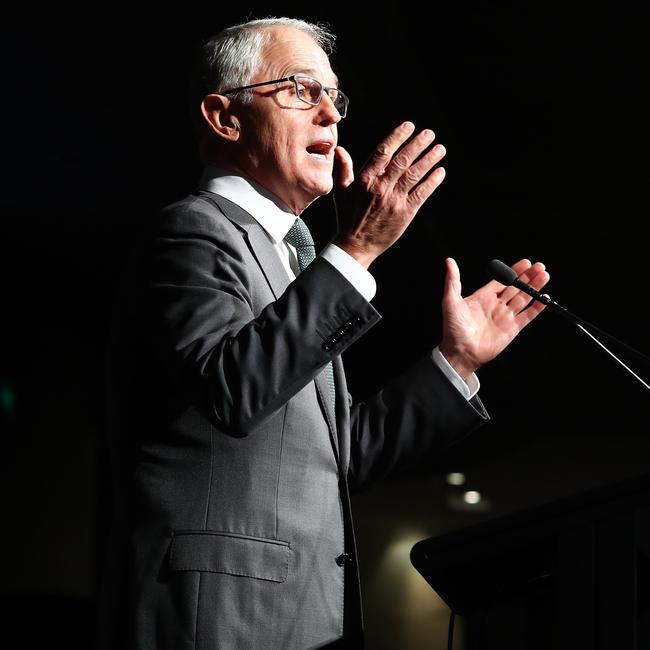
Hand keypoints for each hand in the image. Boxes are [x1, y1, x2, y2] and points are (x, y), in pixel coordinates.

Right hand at [332, 122, 445, 267]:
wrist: (355, 245)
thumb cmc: (348, 218)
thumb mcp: (341, 191)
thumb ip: (344, 168)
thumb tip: (339, 149)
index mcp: (365, 180)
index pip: (383, 152)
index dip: (397, 137)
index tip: (409, 126)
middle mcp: (380, 187)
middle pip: (402, 161)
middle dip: (418, 145)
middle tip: (429, 133)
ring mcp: (394, 200)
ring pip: (414, 175)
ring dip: (429, 160)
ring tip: (440, 149)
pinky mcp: (405, 213)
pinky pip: (421, 193)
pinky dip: (432, 182)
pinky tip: (440, 172)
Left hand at [438, 258, 549, 378]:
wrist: (460, 352)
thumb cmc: (453, 328)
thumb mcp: (450, 301)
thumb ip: (453, 280)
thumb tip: (449, 261)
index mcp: (483, 297)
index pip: (502, 280)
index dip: (514, 271)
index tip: (526, 262)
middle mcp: (495, 305)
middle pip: (516, 287)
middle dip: (528, 277)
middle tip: (539, 266)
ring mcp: (505, 317)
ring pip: (524, 298)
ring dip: (534, 287)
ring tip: (544, 275)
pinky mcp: (512, 329)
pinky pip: (528, 316)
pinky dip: (537, 307)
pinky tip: (544, 298)